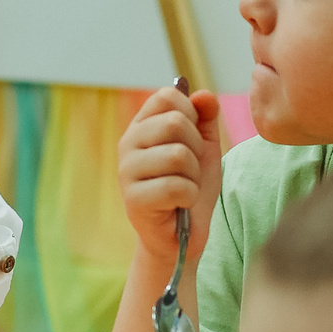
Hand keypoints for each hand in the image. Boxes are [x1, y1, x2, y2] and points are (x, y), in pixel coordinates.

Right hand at [118, 83, 222, 262]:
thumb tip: (203, 95)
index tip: (192, 138)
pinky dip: (190, 196)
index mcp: (142, 126)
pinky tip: (180, 204)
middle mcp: (128, 143)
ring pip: (178, 155)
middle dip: (196, 149)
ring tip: (185, 187)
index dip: (191, 114)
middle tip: (190, 169)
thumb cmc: (189, 188)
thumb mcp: (204, 148)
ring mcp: (127, 171)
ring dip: (194, 176)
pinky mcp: (133, 199)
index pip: (167, 97)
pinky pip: (176, 186)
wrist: (181, 236)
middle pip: (175, 123)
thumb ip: (206, 119)